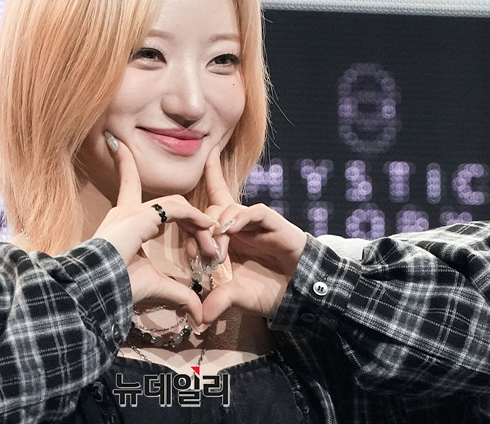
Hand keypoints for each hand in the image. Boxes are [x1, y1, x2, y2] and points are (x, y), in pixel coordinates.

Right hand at [92, 132, 218, 325]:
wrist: (97, 293)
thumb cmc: (118, 290)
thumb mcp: (156, 288)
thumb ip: (179, 294)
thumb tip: (198, 314)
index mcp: (123, 223)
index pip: (127, 185)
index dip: (125, 165)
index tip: (118, 143)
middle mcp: (125, 211)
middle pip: (170, 201)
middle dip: (194, 219)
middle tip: (213, 242)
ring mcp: (132, 212)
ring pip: (177, 206)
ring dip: (199, 224)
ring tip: (213, 245)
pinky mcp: (140, 217)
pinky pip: (176, 209)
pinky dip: (194, 217)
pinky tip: (208, 227)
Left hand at [201, 147, 307, 323]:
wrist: (300, 294)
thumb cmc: (269, 290)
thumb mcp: (238, 297)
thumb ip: (218, 302)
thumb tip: (198, 319)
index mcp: (228, 237)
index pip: (211, 206)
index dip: (204, 182)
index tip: (190, 170)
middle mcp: (239, 225)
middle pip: (212, 209)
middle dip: (199, 227)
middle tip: (198, 255)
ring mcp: (256, 222)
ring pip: (228, 208)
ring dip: (217, 226)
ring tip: (215, 250)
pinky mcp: (273, 223)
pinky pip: (254, 211)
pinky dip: (239, 218)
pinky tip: (230, 230)